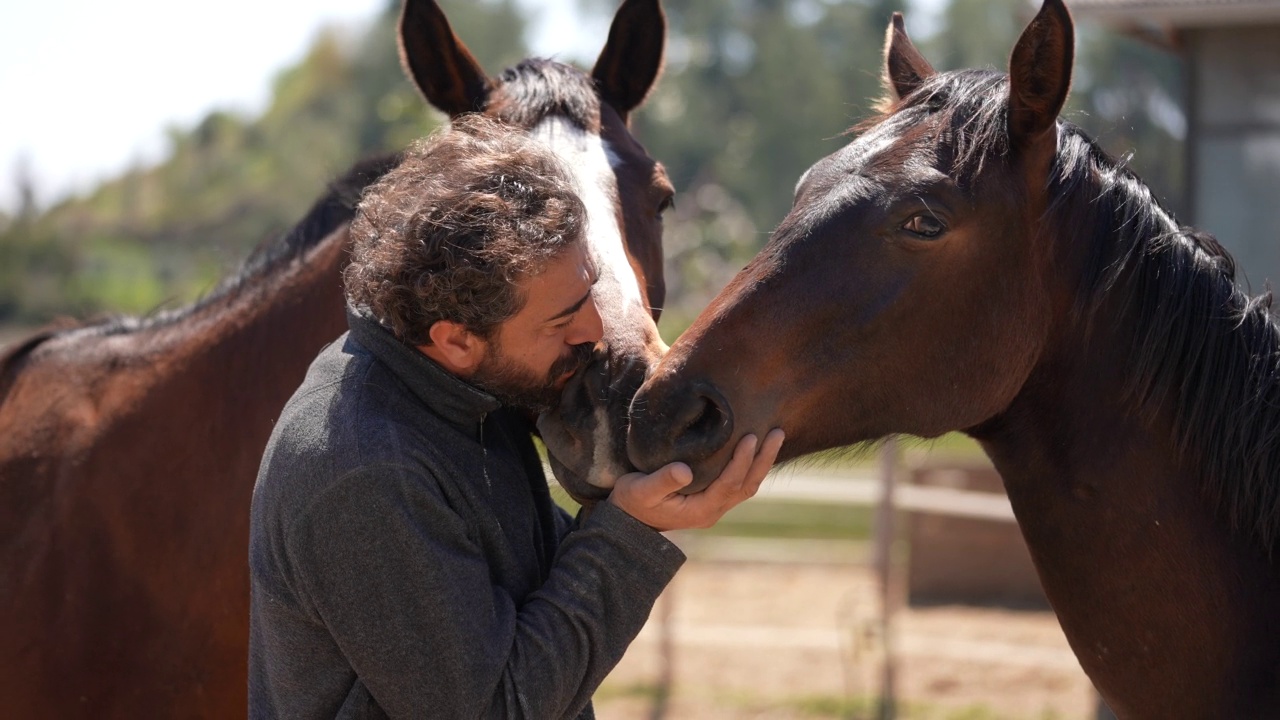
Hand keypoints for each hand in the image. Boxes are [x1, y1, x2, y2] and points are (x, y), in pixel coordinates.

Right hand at [608, 429, 784, 531]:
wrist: (628, 521)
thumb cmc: (632, 502)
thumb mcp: (641, 490)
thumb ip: (663, 481)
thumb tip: (685, 470)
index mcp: (700, 510)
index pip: (729, 484)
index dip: (742, 461)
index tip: (750, 436)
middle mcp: (713, 511)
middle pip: (747, 485)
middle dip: (763, 459)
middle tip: (778, 432)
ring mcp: (714, 507)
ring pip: (747, 486)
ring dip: (762, 462)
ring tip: (775, 436)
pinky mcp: (712, 500)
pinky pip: (738, 484)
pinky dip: (750, 466)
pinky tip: (756, 448)